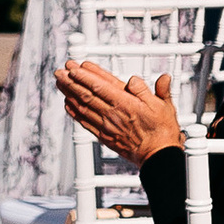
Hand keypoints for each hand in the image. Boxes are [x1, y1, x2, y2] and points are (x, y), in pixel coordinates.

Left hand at [54, 59, 184, 161]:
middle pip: (87, 94)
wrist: (158, 157)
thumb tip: (135, 80)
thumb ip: (152, 88)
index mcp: (126, 104)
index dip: (86, 75)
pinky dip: (74, 112)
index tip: (75, 66)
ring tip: (60, 83)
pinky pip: (85, 122)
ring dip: (69, 93)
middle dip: (71, 81)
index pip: (101, 86)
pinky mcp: (104, 136)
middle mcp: (113, 114)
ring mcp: (107, 126)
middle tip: (60, 71)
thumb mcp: (164, 106)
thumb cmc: (162, 132)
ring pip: (83, 106)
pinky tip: (68, 104)